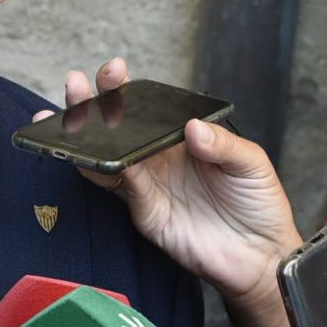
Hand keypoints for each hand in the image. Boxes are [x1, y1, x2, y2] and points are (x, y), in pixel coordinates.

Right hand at [33, 58, 300, 326]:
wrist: (261, 256)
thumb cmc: (259, 205)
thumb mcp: (251, 163)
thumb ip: (224, 144)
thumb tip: (192, 127)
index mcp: (178, 138)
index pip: (145, 108)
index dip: (125, 89)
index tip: (115, 70)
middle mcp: (156, 157)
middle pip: (115, 127)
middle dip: (91, 103)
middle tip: (76, 84)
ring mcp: (147, 183)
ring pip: (106, 154)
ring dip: (83, 136)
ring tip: (65, 118)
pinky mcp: (144, 210)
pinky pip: (120, 186)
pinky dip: (106, 171)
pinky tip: (97, 156)